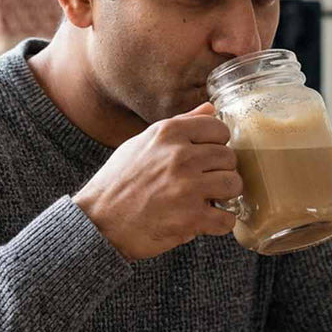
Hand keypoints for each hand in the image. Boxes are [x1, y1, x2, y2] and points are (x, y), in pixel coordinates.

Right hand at [73, 102, 240, 259]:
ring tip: (206, 200)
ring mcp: (187, 187)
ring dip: (224, 195)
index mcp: (168, 133)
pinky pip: (227, 219)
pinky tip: (204, 221)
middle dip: (220, 171)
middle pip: (229, 157)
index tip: (206, 158)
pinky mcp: (191, 217)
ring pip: (233, 184)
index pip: (218, 128)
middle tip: (204, 183)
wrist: (98, 222)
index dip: (217, 145)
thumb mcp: (142, 142)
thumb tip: (211, 108)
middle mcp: (180, 156)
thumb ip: (180, 124)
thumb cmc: (118, 182)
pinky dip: (219, 223)